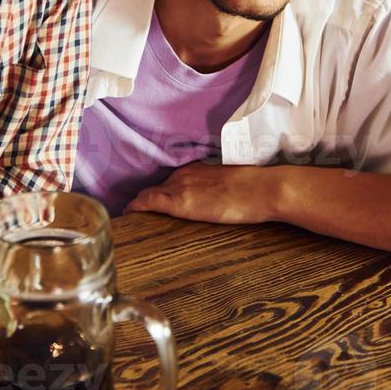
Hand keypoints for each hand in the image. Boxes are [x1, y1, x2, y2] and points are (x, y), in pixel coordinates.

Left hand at [125, 162, 273, 224]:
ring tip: (132, 220)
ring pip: (149, 195)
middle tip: (138, 217)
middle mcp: (183, 174)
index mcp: (195, 169)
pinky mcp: (180, 202)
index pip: (168, 182)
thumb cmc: (254, 189)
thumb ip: (215, 191)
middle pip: (156, 189)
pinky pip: (148, 202)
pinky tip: (128, 215)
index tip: (149, 205)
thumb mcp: (229, 185)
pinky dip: (136, 207)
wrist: (262, 189)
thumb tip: (214, 203)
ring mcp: (180, 186)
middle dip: (147, 202)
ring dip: (140, 206)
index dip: (158, 193)